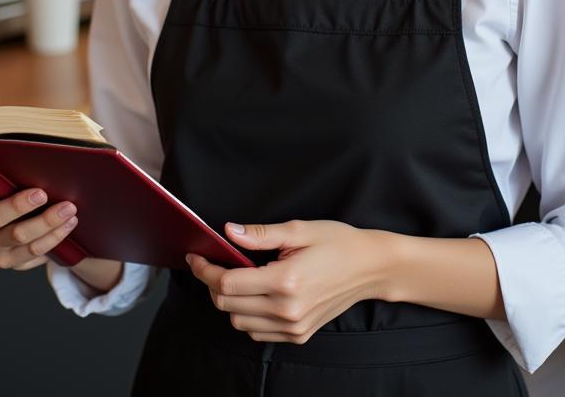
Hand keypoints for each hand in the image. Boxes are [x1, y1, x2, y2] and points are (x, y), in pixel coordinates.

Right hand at [0, 173, 78, 270]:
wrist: (22, 224)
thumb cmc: (12, 194)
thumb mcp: (5, 185)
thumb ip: (8, 176)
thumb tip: (37, 162)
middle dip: (19, 205)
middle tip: (42, 194)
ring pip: (20, 237)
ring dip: (47, 222)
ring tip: (69, 208)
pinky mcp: (10, 262)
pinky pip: (34, 252)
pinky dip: (55, 236)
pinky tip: (69, 223)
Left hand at [186, 220, 387, 343]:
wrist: (370, 268)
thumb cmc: (336, 242)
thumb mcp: (299, 229)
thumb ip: (260, 234)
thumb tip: (228, 231)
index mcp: (285, 281)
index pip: (227, 284)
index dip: (205, 270)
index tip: (195, 257)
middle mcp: (287, 310)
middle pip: (228, 305)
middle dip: (212, 284)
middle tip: (211, 263)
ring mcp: (293, 327)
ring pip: (239, 322)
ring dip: (229, 302)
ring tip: (235, 278)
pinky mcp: (298, 335)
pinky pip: (258, 332)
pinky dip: (247, 316)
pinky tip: (255, 295)